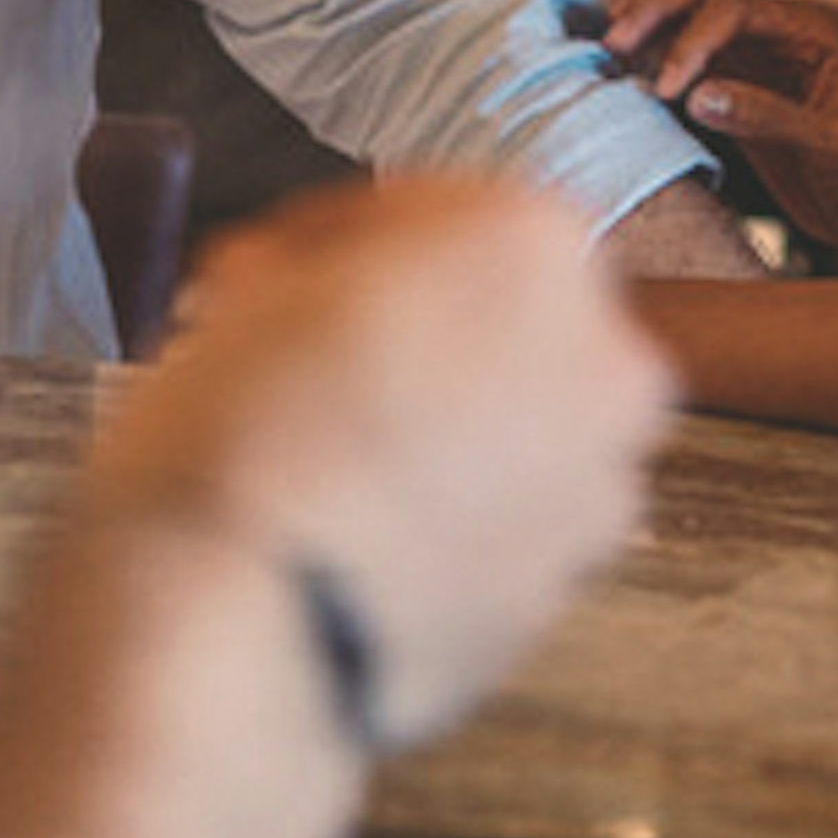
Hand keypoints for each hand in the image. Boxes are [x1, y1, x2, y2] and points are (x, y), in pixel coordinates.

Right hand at [100, 179, 672, 745]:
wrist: (241, 624)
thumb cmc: (236, 442)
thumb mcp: (251, 288)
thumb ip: (323, 274)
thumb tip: (312, 297)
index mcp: (529, 245)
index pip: (435, 212)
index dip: (342, 244)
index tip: (287, 274)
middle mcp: (601, 356)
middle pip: (502, 321)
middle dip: (420, 338)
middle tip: (314, 367)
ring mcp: (598, 482)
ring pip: (516, 426)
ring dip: (445, 432)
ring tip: (334, 463)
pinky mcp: (569, 588)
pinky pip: (509, 524)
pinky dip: (455, 521)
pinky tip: (364, 534)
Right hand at [598, 0, 837, 266]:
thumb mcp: (831, 149)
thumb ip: (768, 118)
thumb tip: (698, 95)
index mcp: (811, 32)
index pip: (736, 6)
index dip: (693, 39)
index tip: (668, 89)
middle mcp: (777, 29)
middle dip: (656, 2)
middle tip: (616, 42)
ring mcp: (751, 50)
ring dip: (646, 13)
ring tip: (611, 47)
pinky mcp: (730, 77)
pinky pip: (680, 42)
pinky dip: (648, 45)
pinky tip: (623, 65)